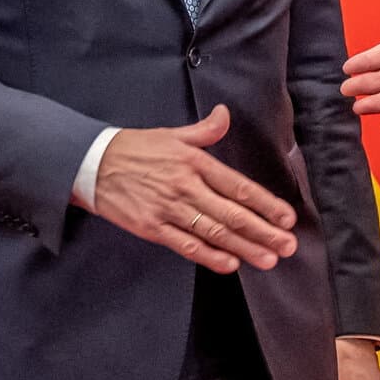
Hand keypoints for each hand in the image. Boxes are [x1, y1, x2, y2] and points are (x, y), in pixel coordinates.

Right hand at [91, 104, 296, 274]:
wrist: (92, 163)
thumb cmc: (135, 149)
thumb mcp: (173, 134)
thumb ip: (205, 130)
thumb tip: (225, 114)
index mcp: (195, 163)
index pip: (238, 186)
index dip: (265, 203)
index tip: (287, 217)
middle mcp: (186, 186)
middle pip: (232, 214)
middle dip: (263, 231)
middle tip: (287, 245)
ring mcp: (169, 209)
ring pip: (214, 232)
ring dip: (244, 247)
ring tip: (269, 258)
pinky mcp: (152, 227)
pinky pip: (186, 245)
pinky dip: (210, 256)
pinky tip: (231, 264)